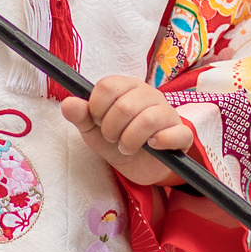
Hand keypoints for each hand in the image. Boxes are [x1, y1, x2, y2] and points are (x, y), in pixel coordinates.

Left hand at [61, 73, 186, 186]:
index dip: (97, 108)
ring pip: (149, 119)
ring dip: (130, 139)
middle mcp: (149, 94)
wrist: (141, 166)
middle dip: (111, 129)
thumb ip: (81, 116)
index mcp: (126, 87)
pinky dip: (161, 141)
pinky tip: (152, 146)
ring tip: (126, 147)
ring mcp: (167, 112)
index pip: (107, 85)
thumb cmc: (117, 141)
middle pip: (125, 105)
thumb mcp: (94, 131)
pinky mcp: (182, 133)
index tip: (97, 121)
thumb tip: (68, 103)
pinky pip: (176, 133)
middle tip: (112, 138)